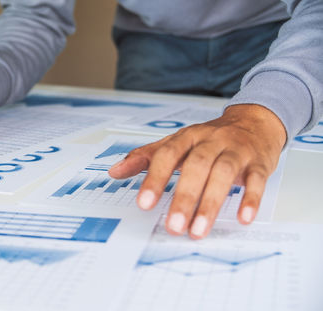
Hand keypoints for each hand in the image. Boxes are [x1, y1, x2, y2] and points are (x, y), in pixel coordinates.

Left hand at [108, 104, 285, 238]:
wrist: (253, 123)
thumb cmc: (209, 139)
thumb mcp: (176, 143)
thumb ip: (146, 157)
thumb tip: (114, 171)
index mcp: (187, 137)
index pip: (167, 155)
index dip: (155, 179)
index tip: (144, 204)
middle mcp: (211, 141)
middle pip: (196, 166)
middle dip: (184, 197)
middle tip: (173, 226)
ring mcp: (236, 151)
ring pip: (223, 174)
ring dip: (211, 203)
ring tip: (198, 230)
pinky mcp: (258, 163)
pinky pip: (256, 180)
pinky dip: (250, 198)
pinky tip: (243, 218)